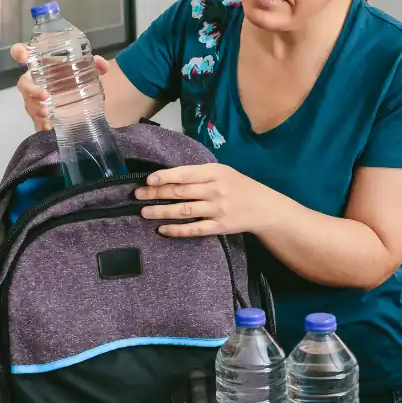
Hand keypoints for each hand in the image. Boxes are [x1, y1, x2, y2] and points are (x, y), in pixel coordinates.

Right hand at [10, 43, 110, 131]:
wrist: (80, 100)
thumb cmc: (75, 79)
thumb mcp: (86, 70)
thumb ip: (94, 65)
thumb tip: (102, 65)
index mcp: (42, 65)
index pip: (23, 53)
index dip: (19, 52)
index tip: (24, 56)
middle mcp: (35, 81)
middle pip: (24, 84)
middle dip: (31, 89)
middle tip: (45, 95)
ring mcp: (36, 100)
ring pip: (29, 103)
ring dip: (35, 108)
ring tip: (46, 113)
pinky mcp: (40, 116)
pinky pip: (36, 121)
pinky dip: (41, 124)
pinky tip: (48, 127)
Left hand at [134, 163, 283, 236]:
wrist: (264, 208)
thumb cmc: (239, 186)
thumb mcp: (223, 172)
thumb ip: (199, 173)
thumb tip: (168, 176)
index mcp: (215, 172)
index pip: (185, 173)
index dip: (165, 177)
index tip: (148, 180)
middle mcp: (215, 190)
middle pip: (180, 192)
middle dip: (156, 194)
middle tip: (137, 196)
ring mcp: (217, 210)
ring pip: (184, 211)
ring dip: (161, 212)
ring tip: (144, 212)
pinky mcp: (219, 227)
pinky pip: (194, 229)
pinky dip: (177, 230)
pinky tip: (162, 229)